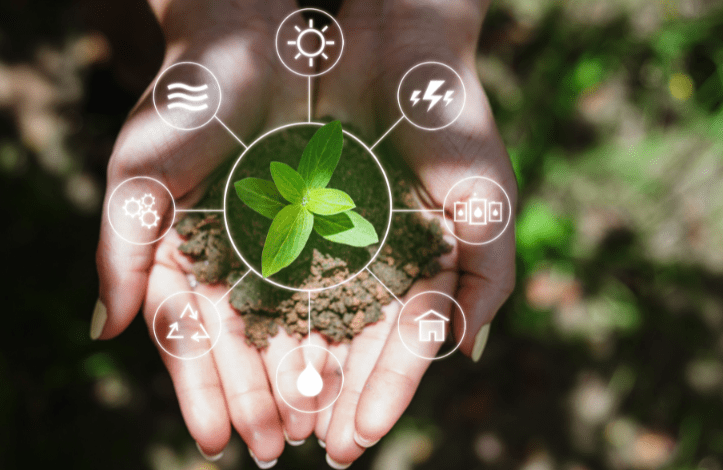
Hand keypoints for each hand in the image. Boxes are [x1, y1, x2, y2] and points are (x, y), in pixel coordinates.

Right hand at [92, 0, 316, 463]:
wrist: (243, 43)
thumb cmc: (180, 104)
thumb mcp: (138, 176)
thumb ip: (120, 252)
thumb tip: (105, 331)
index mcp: (174, 258)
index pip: (186, 338)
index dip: (198, 390)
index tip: (213, 440)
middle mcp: (222, 262)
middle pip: (239, 346)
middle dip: (253, 399)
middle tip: (271, 450)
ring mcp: (269, 248)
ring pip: (284, 327)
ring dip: (293, 379)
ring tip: (307, 430)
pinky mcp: (314, 227)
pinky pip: (325, 287)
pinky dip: (331, 329)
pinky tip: (341, 371)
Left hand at [313, 0, 516, 465]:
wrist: (397, 46)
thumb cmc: (453, 119)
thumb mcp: (485, 196)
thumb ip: (486, 274)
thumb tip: (464, 354)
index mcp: (431, 270)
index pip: (406, 347)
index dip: (385, 395)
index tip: (360, 440)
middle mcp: (383, 266)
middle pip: (357, 346)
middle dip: (337, 400)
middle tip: (316, 452)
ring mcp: (342, 244)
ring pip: (315, 321)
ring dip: (298, 373)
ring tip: (280, 423)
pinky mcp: (301, 217)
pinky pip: (280, 274)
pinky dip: (268, 316)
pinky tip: (251, 357)